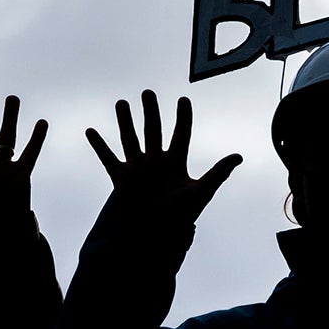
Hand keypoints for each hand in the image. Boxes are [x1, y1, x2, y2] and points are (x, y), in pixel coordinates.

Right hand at [86, 92, 240, 225]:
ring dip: (125, 121)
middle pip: (153, 130)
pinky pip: (107, 158)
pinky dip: (99, 145)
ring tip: (121, 103)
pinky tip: (90, 131)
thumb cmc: (180, 216)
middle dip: (150, 112)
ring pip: (130, 139)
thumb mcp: (200, 192)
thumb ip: (218, 173)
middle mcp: (156, 162)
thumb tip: (239, 156)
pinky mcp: (120, 178)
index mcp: (176, 163)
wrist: (154, 235)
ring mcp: (137, 169)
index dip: (183, 118)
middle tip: (148, 93)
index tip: (183, 100)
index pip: (181, 134)